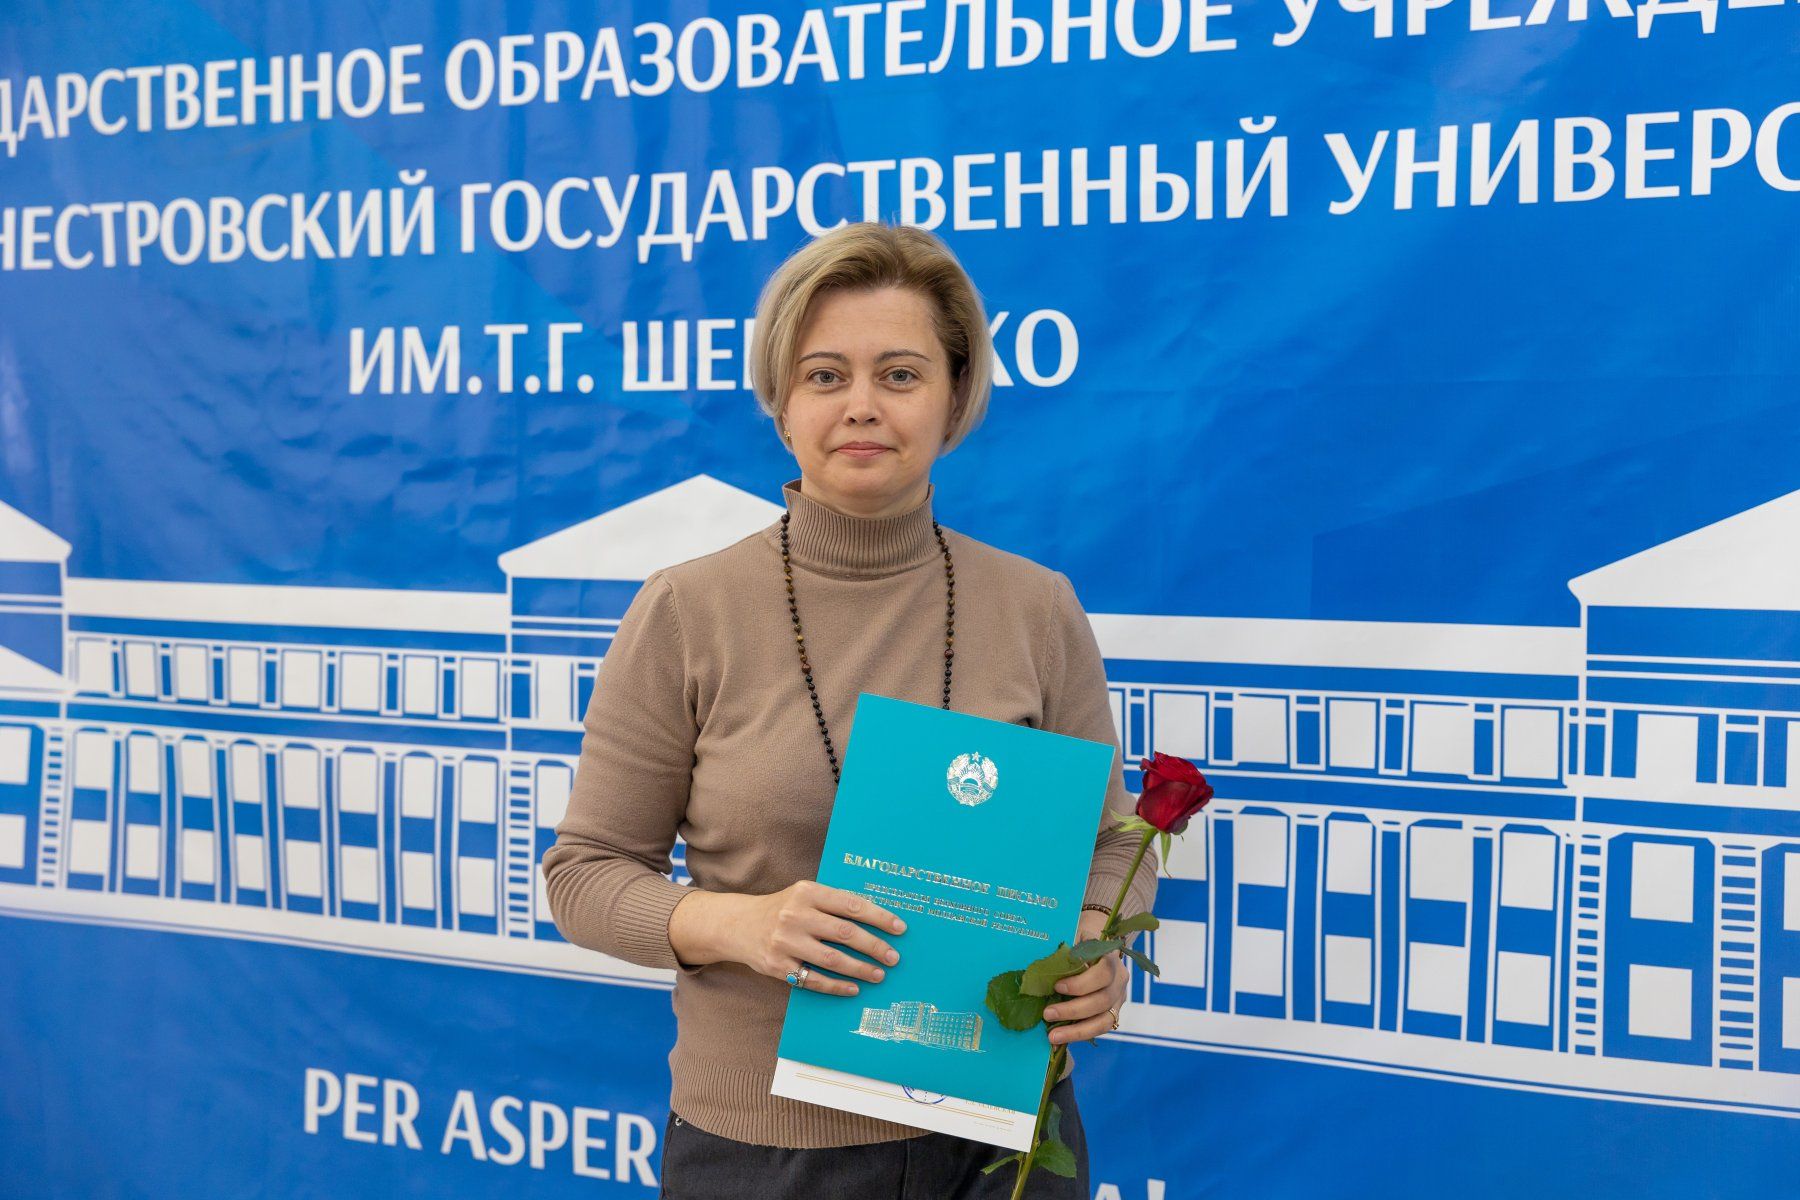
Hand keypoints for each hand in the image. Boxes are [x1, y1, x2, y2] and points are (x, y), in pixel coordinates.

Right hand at [725, 881, 906, 996]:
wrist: (738, 925)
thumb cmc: (782, 908)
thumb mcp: (803, 895)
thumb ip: (833, 902)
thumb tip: (877, 918)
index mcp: (807, 893)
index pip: (851, 904)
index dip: (879, 917)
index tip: (900, 928)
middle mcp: (795, 915)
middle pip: (845, 933)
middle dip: (874, 946)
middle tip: (894, 957)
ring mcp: (785, 942)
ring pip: (832, 959)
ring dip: (860, 969)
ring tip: (879, 974)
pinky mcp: (777, 965)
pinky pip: (813, 980)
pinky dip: (836, 986)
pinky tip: (853, 988)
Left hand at [1043, 913, 1127, 1045]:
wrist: (1095, 943)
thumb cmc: (1078, 941)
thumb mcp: (1072, 938)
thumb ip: (1064, 953)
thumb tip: (1040, 972)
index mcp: (1110, 957)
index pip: (1103, 972)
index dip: (1081, 983)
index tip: (1057, 986)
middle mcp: (1119, 979)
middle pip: (1103, 1000)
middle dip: (1073, 1010)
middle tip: (1047, 1014)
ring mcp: (1118, 998)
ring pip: (1104, 1020)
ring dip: (1076, 1030)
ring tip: (1053, 1037)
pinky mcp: (1113, 1012)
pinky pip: (1099, 1029)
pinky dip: (1079, 1035)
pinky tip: (1060, 1040)